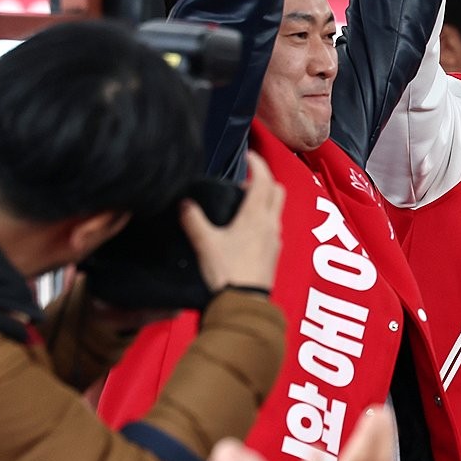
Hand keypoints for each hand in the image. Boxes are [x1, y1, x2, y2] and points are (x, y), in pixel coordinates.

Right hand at [179, 151, 282, 293]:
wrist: (244, 304)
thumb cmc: (227, 271)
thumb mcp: (205, 244)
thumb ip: (194, 221)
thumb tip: (184, 203)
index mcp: (256, 215)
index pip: (263, 179)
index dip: (257, 163)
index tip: (248, 155)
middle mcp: (270, 223)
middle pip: (277, 191)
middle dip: (264, 180)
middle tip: (244, 182)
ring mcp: (275, 239)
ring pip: (276, 210)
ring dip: (264, 201)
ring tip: (241, 206)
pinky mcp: (274, 254)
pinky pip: (273, 227)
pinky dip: (263, 219)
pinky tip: (246, 230)